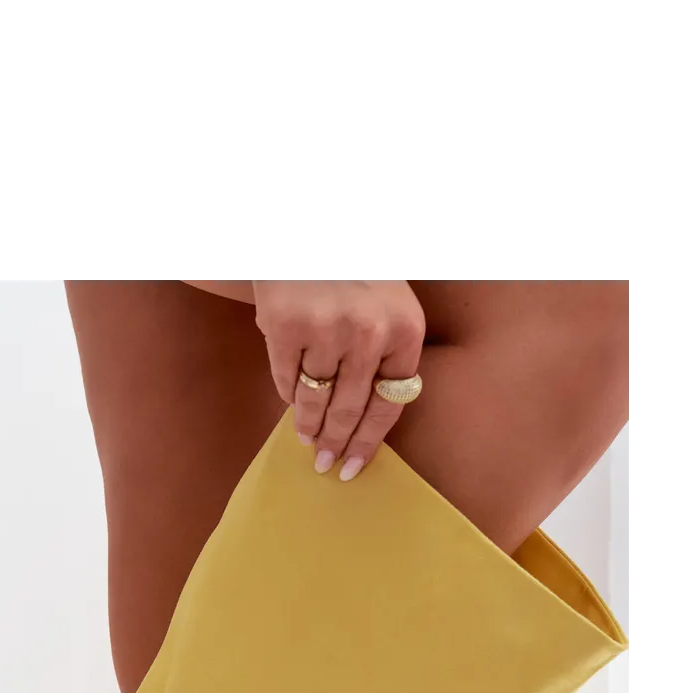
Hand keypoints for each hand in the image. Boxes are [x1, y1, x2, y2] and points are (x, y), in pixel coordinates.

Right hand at [252, 280, 425, 480]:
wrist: (310, 226)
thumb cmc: (354, 273)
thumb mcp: (388, 307)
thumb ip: (383, 358)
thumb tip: (361, 425)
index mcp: (405, 329)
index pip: (390, 404)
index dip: (368, 441)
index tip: (353, 466)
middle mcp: (371, 332)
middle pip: (350, 409)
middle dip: (336, 442)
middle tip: (324, 463)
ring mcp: (327, 329)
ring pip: (316, 399)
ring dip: (308, 425)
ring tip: (305, 439)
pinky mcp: (288, 326)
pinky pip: (287, 380)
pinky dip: (288, 394)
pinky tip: (292, 401)